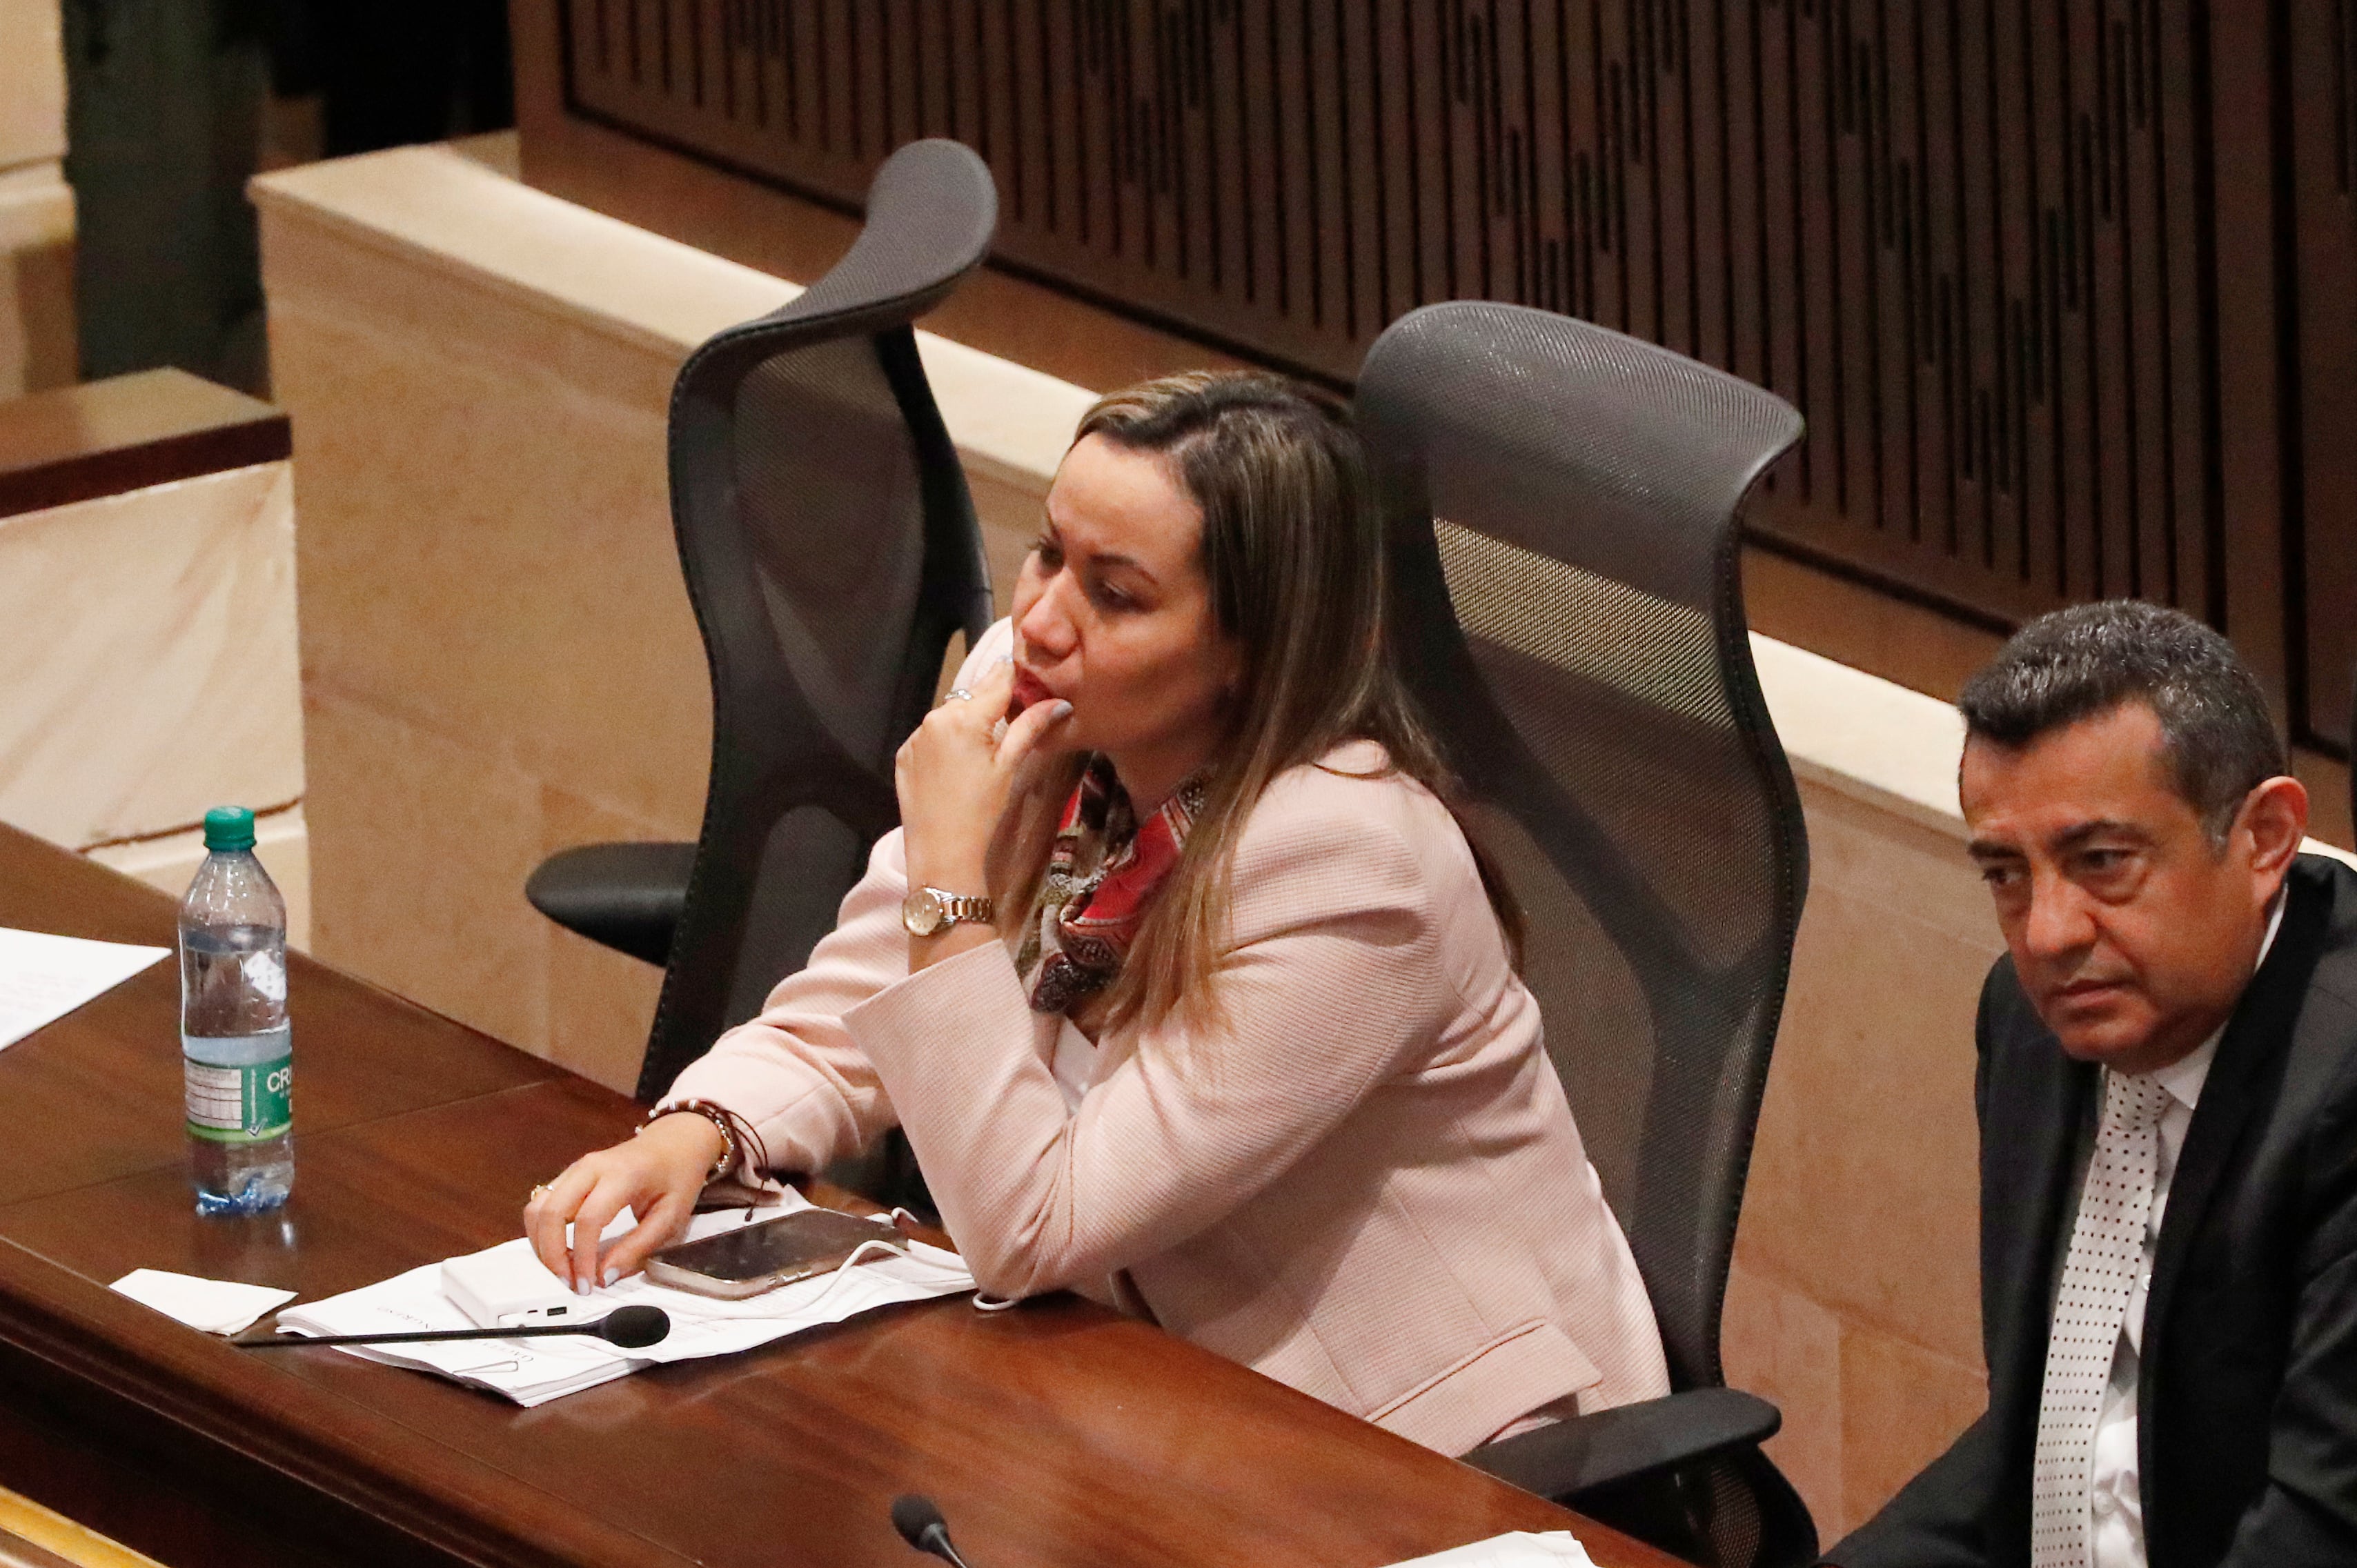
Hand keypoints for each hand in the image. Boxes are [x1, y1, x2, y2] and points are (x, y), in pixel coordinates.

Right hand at [522, 1112, 726, 1292]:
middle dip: (552, 1254)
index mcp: (622, 1174)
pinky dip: (542, 1231)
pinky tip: (560, 1251)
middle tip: (568, 1283)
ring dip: (541, 1244)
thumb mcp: (671, 1217)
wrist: (675, 1143)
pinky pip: (542, 1203)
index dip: (582, 1257)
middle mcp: (591, 1167)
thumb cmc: (676, 1178)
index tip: (587, 1284)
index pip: (588, 1219)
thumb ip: (638, 1247)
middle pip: (551, 1212)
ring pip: (537, 1207)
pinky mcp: (569, 1176)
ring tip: (562, 1270)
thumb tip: (604, 1277)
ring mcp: (576, 1169)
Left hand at [896, 656, 1072, 895]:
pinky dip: (947, 739)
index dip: (1017, 673)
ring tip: (986, 743)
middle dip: (994, 698)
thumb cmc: (982, 811)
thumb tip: (1061, 702)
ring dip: (969, 719)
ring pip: (950, 713)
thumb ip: (1031, 726)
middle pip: (973, 695)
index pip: (998, 679)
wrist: (942, 854)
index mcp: (965, 717)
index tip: (1032, 671)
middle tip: (1016, 709)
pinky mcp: (904, 754)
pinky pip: (931, 735)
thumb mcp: (1009, 766)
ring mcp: (916, 736)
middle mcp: (935, 717)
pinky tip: (959, 763)